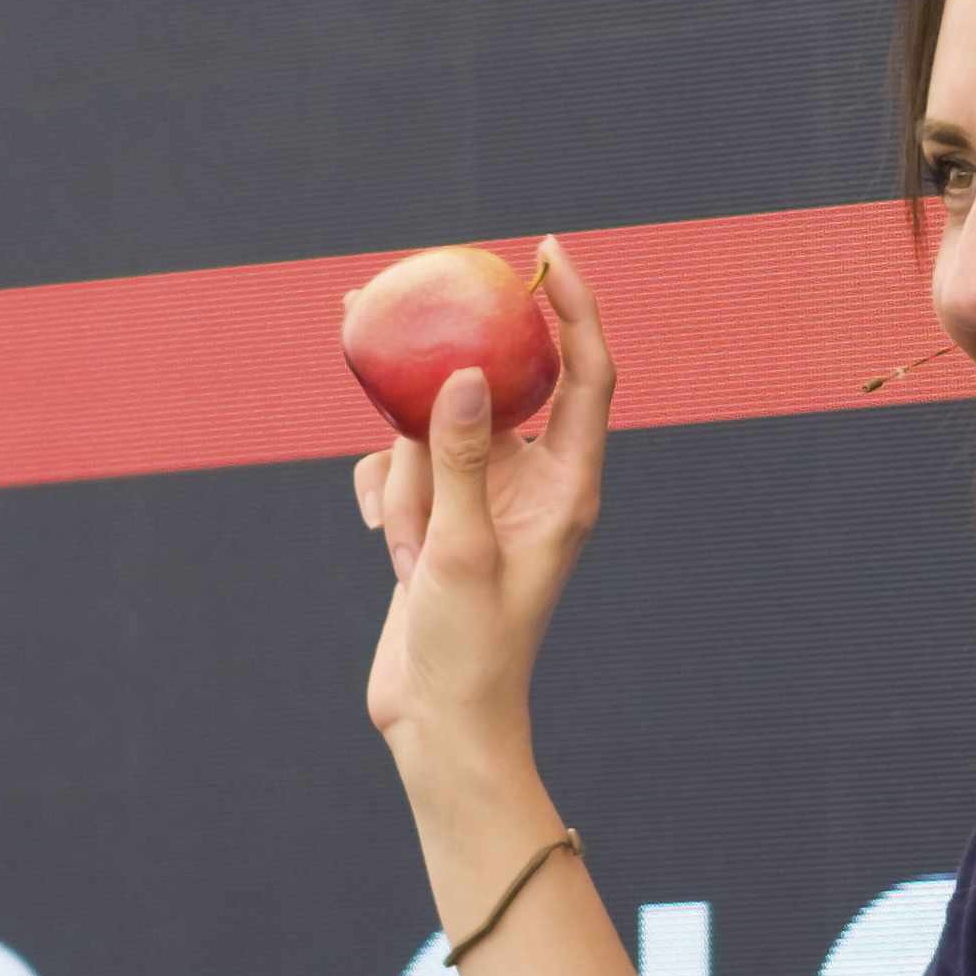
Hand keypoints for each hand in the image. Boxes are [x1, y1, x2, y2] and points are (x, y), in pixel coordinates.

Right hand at [353, 232, 619, 771]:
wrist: (438, 723)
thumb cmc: (470, 649)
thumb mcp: (460, 550)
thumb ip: (459, 458)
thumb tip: (468, 373)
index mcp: (569, 484)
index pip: (585, 372)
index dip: (573, 306)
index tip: (545, 252)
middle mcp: (533, 481)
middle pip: (500, 383)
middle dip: (453, 352)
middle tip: (402, 289)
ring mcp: (484, 498)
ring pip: (437, 431)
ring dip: (407, 470)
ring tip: (409, 538)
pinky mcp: (442, 520)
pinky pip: (406, 472)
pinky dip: (390, 497)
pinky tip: (390, 544)